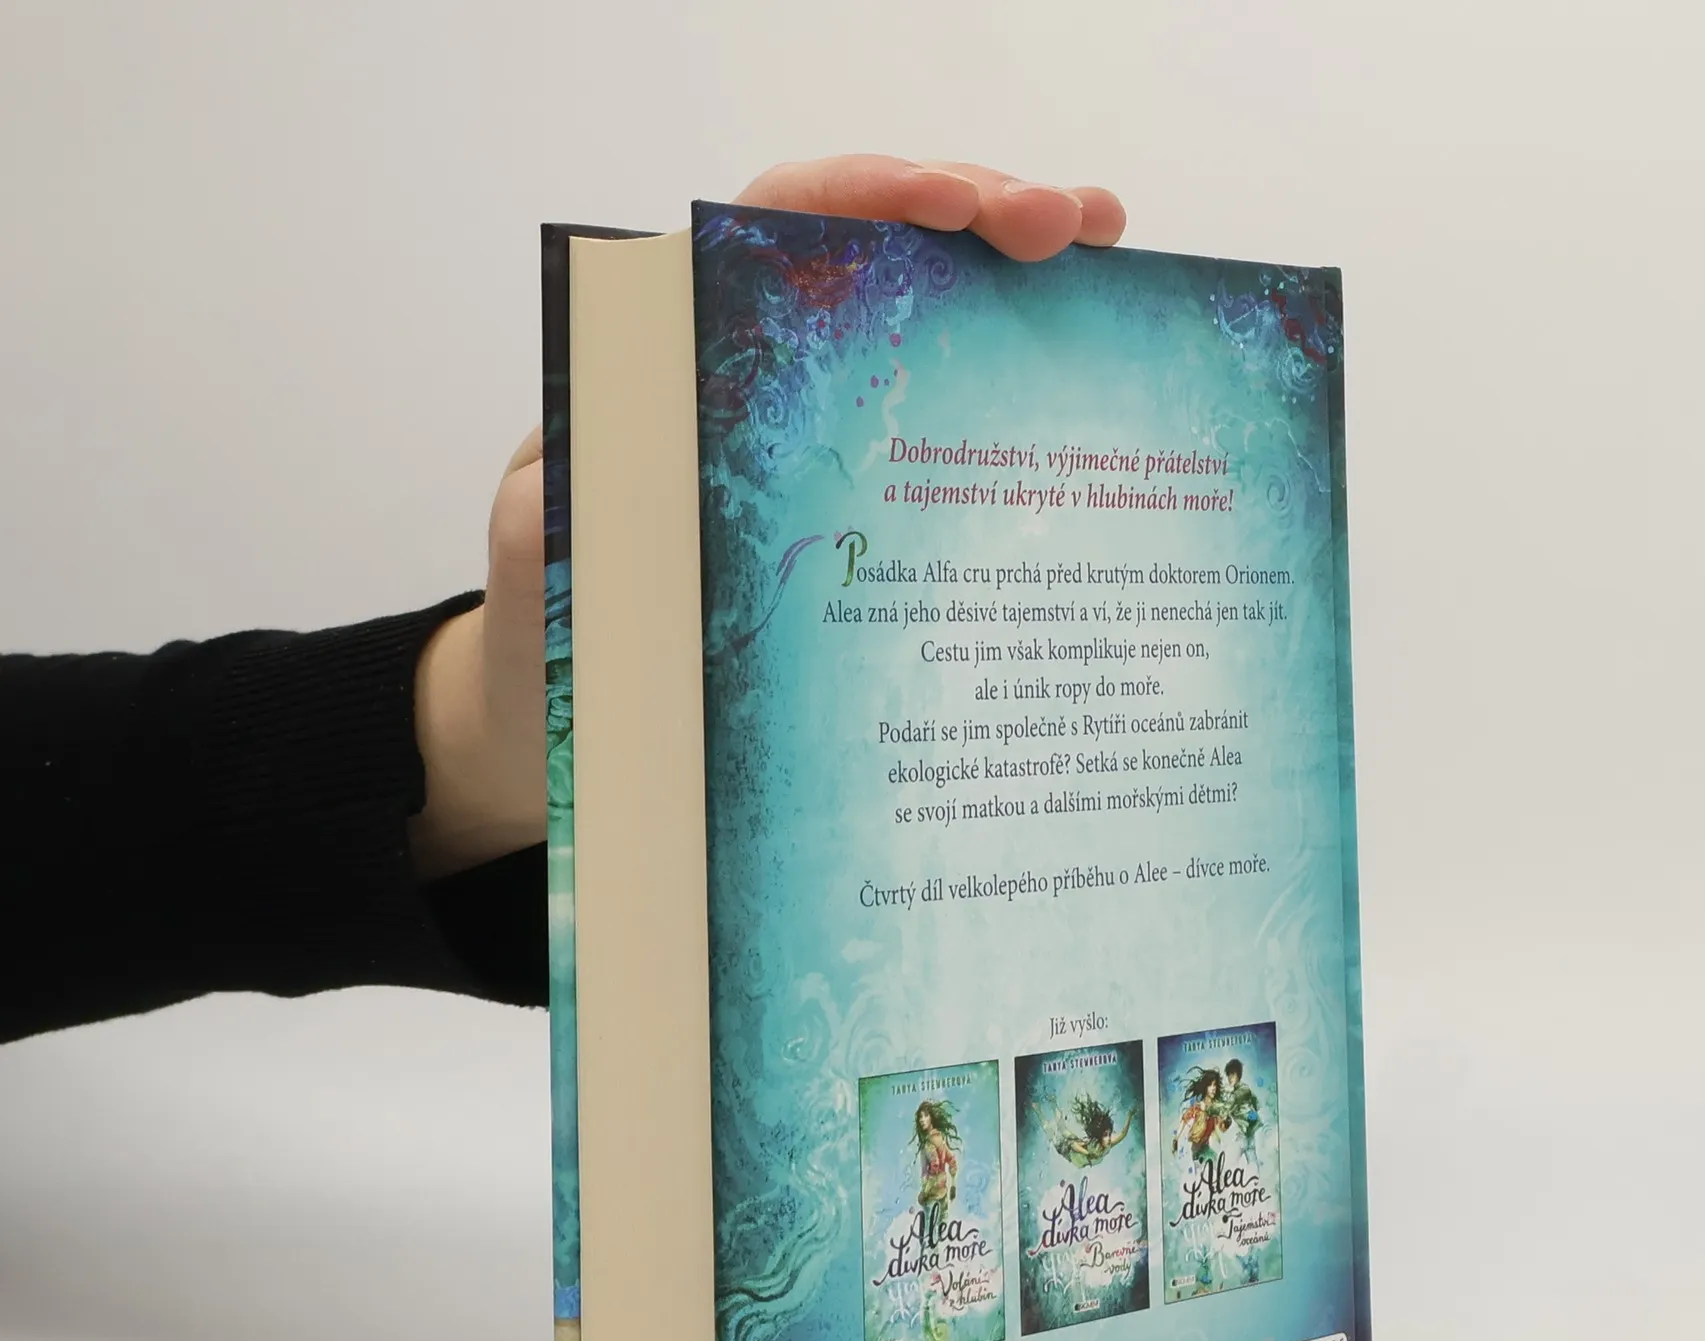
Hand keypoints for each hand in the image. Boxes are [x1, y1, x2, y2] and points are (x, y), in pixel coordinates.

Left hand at [408, 155, 1126, 879]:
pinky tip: (1090, 366)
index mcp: (675, 355)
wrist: (563, 731)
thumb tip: (632, 449)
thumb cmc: (545, 643)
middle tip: (1078, 224)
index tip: (958, 206)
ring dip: (1021, 281)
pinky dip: (1019, 385)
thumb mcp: (539, 561)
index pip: (778, 223)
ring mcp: (815, 436)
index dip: (872, 193)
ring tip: (1114, 254)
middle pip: (878, 248)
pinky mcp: (854, 506)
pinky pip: (943, 426)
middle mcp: (756, 374)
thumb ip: (563, 496)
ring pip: (928, 320)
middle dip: (981, 212)